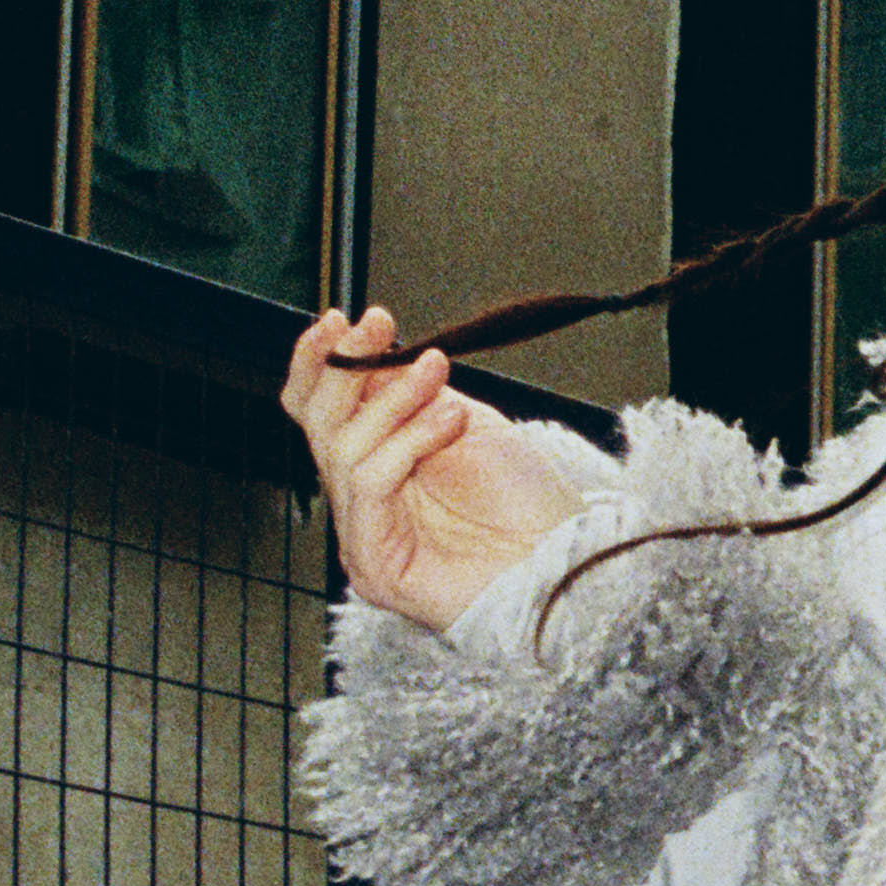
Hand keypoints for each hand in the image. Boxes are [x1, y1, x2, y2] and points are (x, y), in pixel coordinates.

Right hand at [283, 303, 590, 634]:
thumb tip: (366, 353)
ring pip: (345, 449)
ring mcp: (364, 535)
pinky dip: (407, 442)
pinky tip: (447, 422)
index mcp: (377, 464)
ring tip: (436, 375)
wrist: (566, 559)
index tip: (342, 319)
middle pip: (319, 425)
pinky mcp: (374, 566)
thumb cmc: (526, 503)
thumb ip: (408, 392)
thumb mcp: (460, 420)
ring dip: (392, 400)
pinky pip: (369, 485)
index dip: (319, 363)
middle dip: (346, 367)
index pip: (318, 412)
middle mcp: (362, 500)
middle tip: (379, 327)